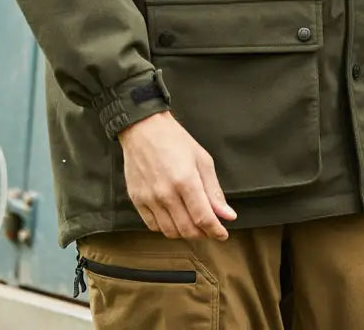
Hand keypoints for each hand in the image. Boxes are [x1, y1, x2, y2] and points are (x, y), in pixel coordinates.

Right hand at [118, 112, 236, 239]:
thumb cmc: (174, 140)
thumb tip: (227, 214)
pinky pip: (153, 226)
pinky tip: (173, 219)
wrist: (143, 128)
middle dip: (203, 234)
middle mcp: (166, 193)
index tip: (223, 234)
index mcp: (185, 180)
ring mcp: (149, 199)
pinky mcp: (137, 200)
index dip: (216, 231)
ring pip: (170, 232)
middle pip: (187, 229)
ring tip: (192, 224)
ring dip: (185, 233)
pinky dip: (166, 228)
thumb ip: (213, 190)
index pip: (204, 218)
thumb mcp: (201, 159)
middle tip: (209, 229)